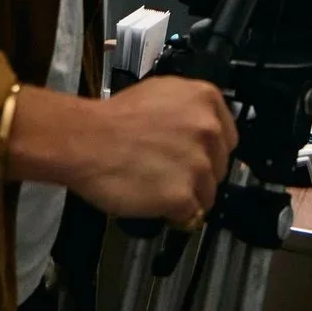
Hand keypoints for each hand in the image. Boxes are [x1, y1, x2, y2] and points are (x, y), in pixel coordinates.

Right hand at [7, 77, 235, 226]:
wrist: (84, 140)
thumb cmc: (113, 118)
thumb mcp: (160, 95)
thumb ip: (188, 112)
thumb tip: (198, 136)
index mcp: (206, 99)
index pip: (227, 137)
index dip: (208, 151)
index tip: (192, 157)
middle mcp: (209, 129)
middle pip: (219, 166)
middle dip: (198, 174)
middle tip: (168, 173)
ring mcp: (199, 164)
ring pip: (208, 194)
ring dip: (187, 197)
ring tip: (158, 189)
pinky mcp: (184, 195)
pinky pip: (191, 215)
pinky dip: (176, 215)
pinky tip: (156, 203)